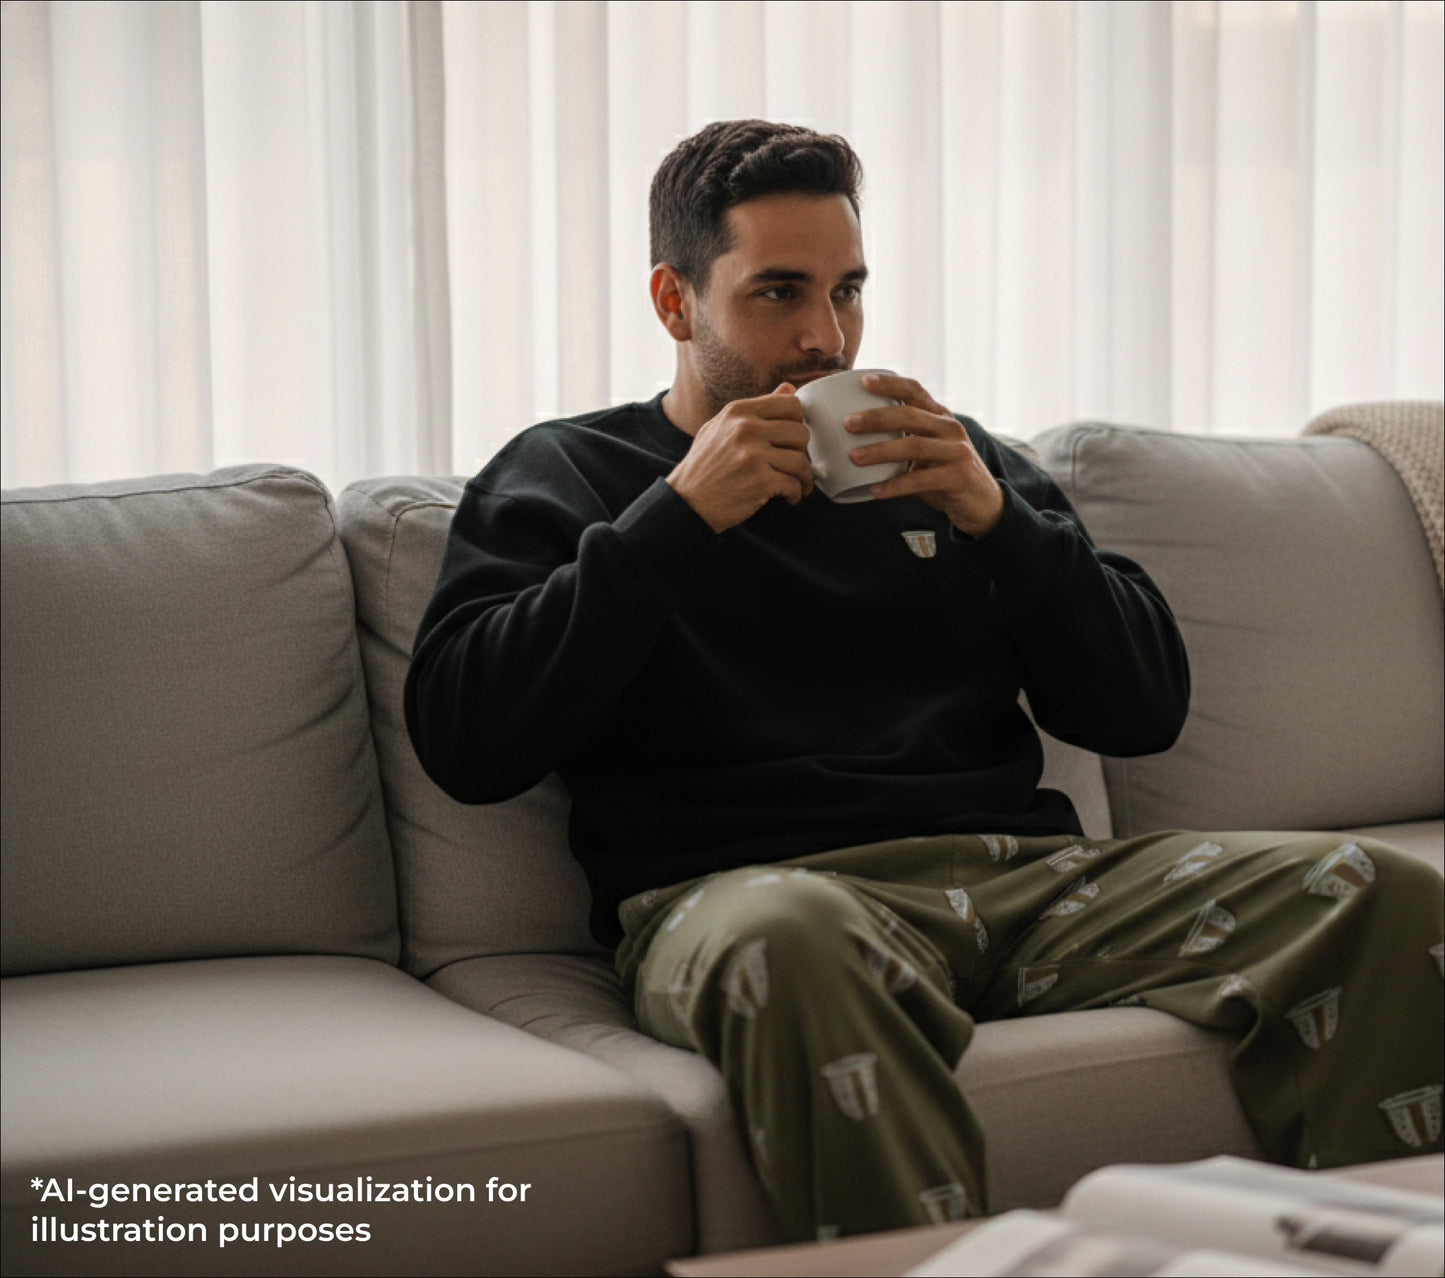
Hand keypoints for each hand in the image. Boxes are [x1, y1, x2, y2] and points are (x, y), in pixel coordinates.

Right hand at [667, 386, 814, 532]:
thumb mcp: (721, 428)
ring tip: (795, 485)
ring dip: (802, 477)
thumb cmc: (704, 467)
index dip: (797, 423)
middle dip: (801, 452)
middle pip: (801, 432)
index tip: (792, 440)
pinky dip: (795, 494)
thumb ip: (756, 410)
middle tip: (793, 466)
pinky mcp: (759, 481)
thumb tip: (789, 388)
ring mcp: (753, 454)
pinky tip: (787, 497)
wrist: (686, 503)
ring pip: (801, 460)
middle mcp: (746, 428)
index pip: (790, 404)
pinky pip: (793, 484)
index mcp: (738, 411)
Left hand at [844, 373, 1003, 536]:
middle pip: (910, 416)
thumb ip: (902, 442)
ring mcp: (956, 451)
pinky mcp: (958, 477)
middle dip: (876, 418)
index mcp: (940, 417)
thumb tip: (854, 442)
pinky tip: (875, 490)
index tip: (864, 381)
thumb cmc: (945, 474)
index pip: (915, 391)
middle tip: (848, 424)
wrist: (982, 503)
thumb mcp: (927, 451)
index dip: (890, 384)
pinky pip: (920, 480)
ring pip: (914, 446)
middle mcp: (950, 428)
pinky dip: (895, 486)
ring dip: (880, 451)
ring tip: (854, 457)